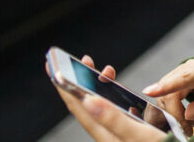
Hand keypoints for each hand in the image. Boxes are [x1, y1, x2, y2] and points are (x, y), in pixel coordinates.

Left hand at [50, 55, 166, 141]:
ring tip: (104, 71)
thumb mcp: (140, 136)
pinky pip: (114, 113)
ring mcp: (117, 135)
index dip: (65, 87)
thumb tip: (88, 100)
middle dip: (81, 81)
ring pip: (100, 108)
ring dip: (98, 87)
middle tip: (83, 60)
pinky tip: (120, 93)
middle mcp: (108, 135)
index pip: (79, 107)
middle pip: (87, 105)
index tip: (54, 67)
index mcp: (105, 136)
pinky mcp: (128, 134)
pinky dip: (114, 97)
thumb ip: (114, 120)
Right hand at [144, 56, 193, 135]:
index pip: (185, 77)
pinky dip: (173, 109)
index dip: (167, 85)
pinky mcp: (176, 77)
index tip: (150, 92)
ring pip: (166, 95)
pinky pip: (167, 94)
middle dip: (175, 115)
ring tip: (192, 124)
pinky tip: (186, 116)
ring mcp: (182, 71)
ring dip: (175, 114)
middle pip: (171, 91)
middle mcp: (191, 67)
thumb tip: (188, 114)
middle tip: (188, 130)